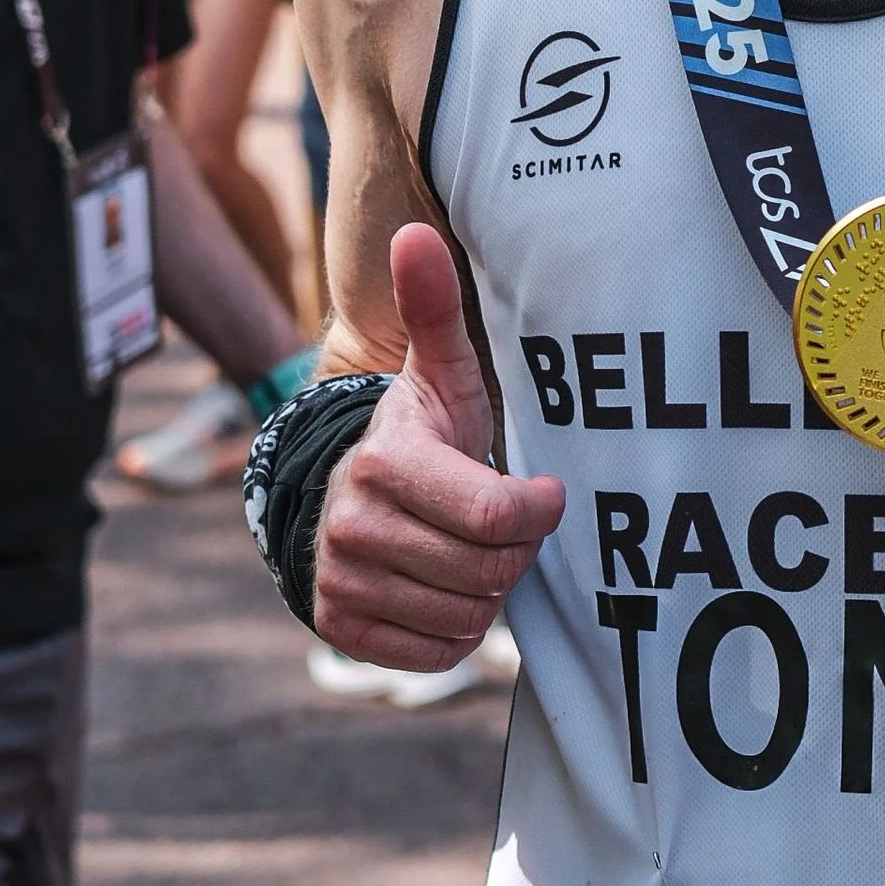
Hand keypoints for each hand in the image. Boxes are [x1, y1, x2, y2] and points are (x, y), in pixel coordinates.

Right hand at [311, 225, 565, 673]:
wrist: (343, 496)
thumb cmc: (419, 435)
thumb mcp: (438, 373)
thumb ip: (435, 308)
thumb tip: (415, 232)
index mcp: (385, 463)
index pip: (497, 515)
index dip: (537, 511)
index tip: (544, 496)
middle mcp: (353, 526)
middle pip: (489, 571)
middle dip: (512, 551)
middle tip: (501, 523)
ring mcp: (341, 582)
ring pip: (466, 617)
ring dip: (485, 591)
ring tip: (467, 549)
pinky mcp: (340, 628)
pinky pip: (434, 653)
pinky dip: (453, 630)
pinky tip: (442, 587)